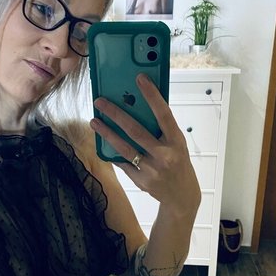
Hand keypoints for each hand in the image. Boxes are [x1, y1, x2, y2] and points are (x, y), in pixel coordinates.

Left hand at [90, 74, 200, 218]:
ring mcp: (152, 169)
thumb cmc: (178, 163)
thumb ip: (162, 129)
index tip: (139, 79)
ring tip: (94, 121)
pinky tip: (102, 142)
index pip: (164, 114)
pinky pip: (122, 162)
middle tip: (101, 102)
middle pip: (136, 130)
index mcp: (176, 141)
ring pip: (124, 147)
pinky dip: (112, 152)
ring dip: (107, 133)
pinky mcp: (141, 180)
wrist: (181, 196)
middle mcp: (165, 155)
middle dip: (116, 114)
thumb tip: (137, 107)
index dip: (152, 96)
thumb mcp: (177, 144)